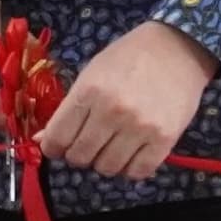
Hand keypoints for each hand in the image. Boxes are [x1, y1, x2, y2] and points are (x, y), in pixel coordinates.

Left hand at [33, 20, 217, 181]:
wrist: (177, 48)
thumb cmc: (129, 58)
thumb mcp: (91, 74)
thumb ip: (68, 108)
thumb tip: (42, 140)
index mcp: (89, 92)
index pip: (57, 138)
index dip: (53, 148)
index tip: (58, 146)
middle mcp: (112, 112)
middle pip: (80, 157)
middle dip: (78, 155)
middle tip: (87, 145)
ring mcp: (140, 127)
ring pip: (107, 168)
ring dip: (104, 162)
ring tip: (111, 146)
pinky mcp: (165, 139)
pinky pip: (138, 172)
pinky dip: (130, 169)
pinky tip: (131, 154)